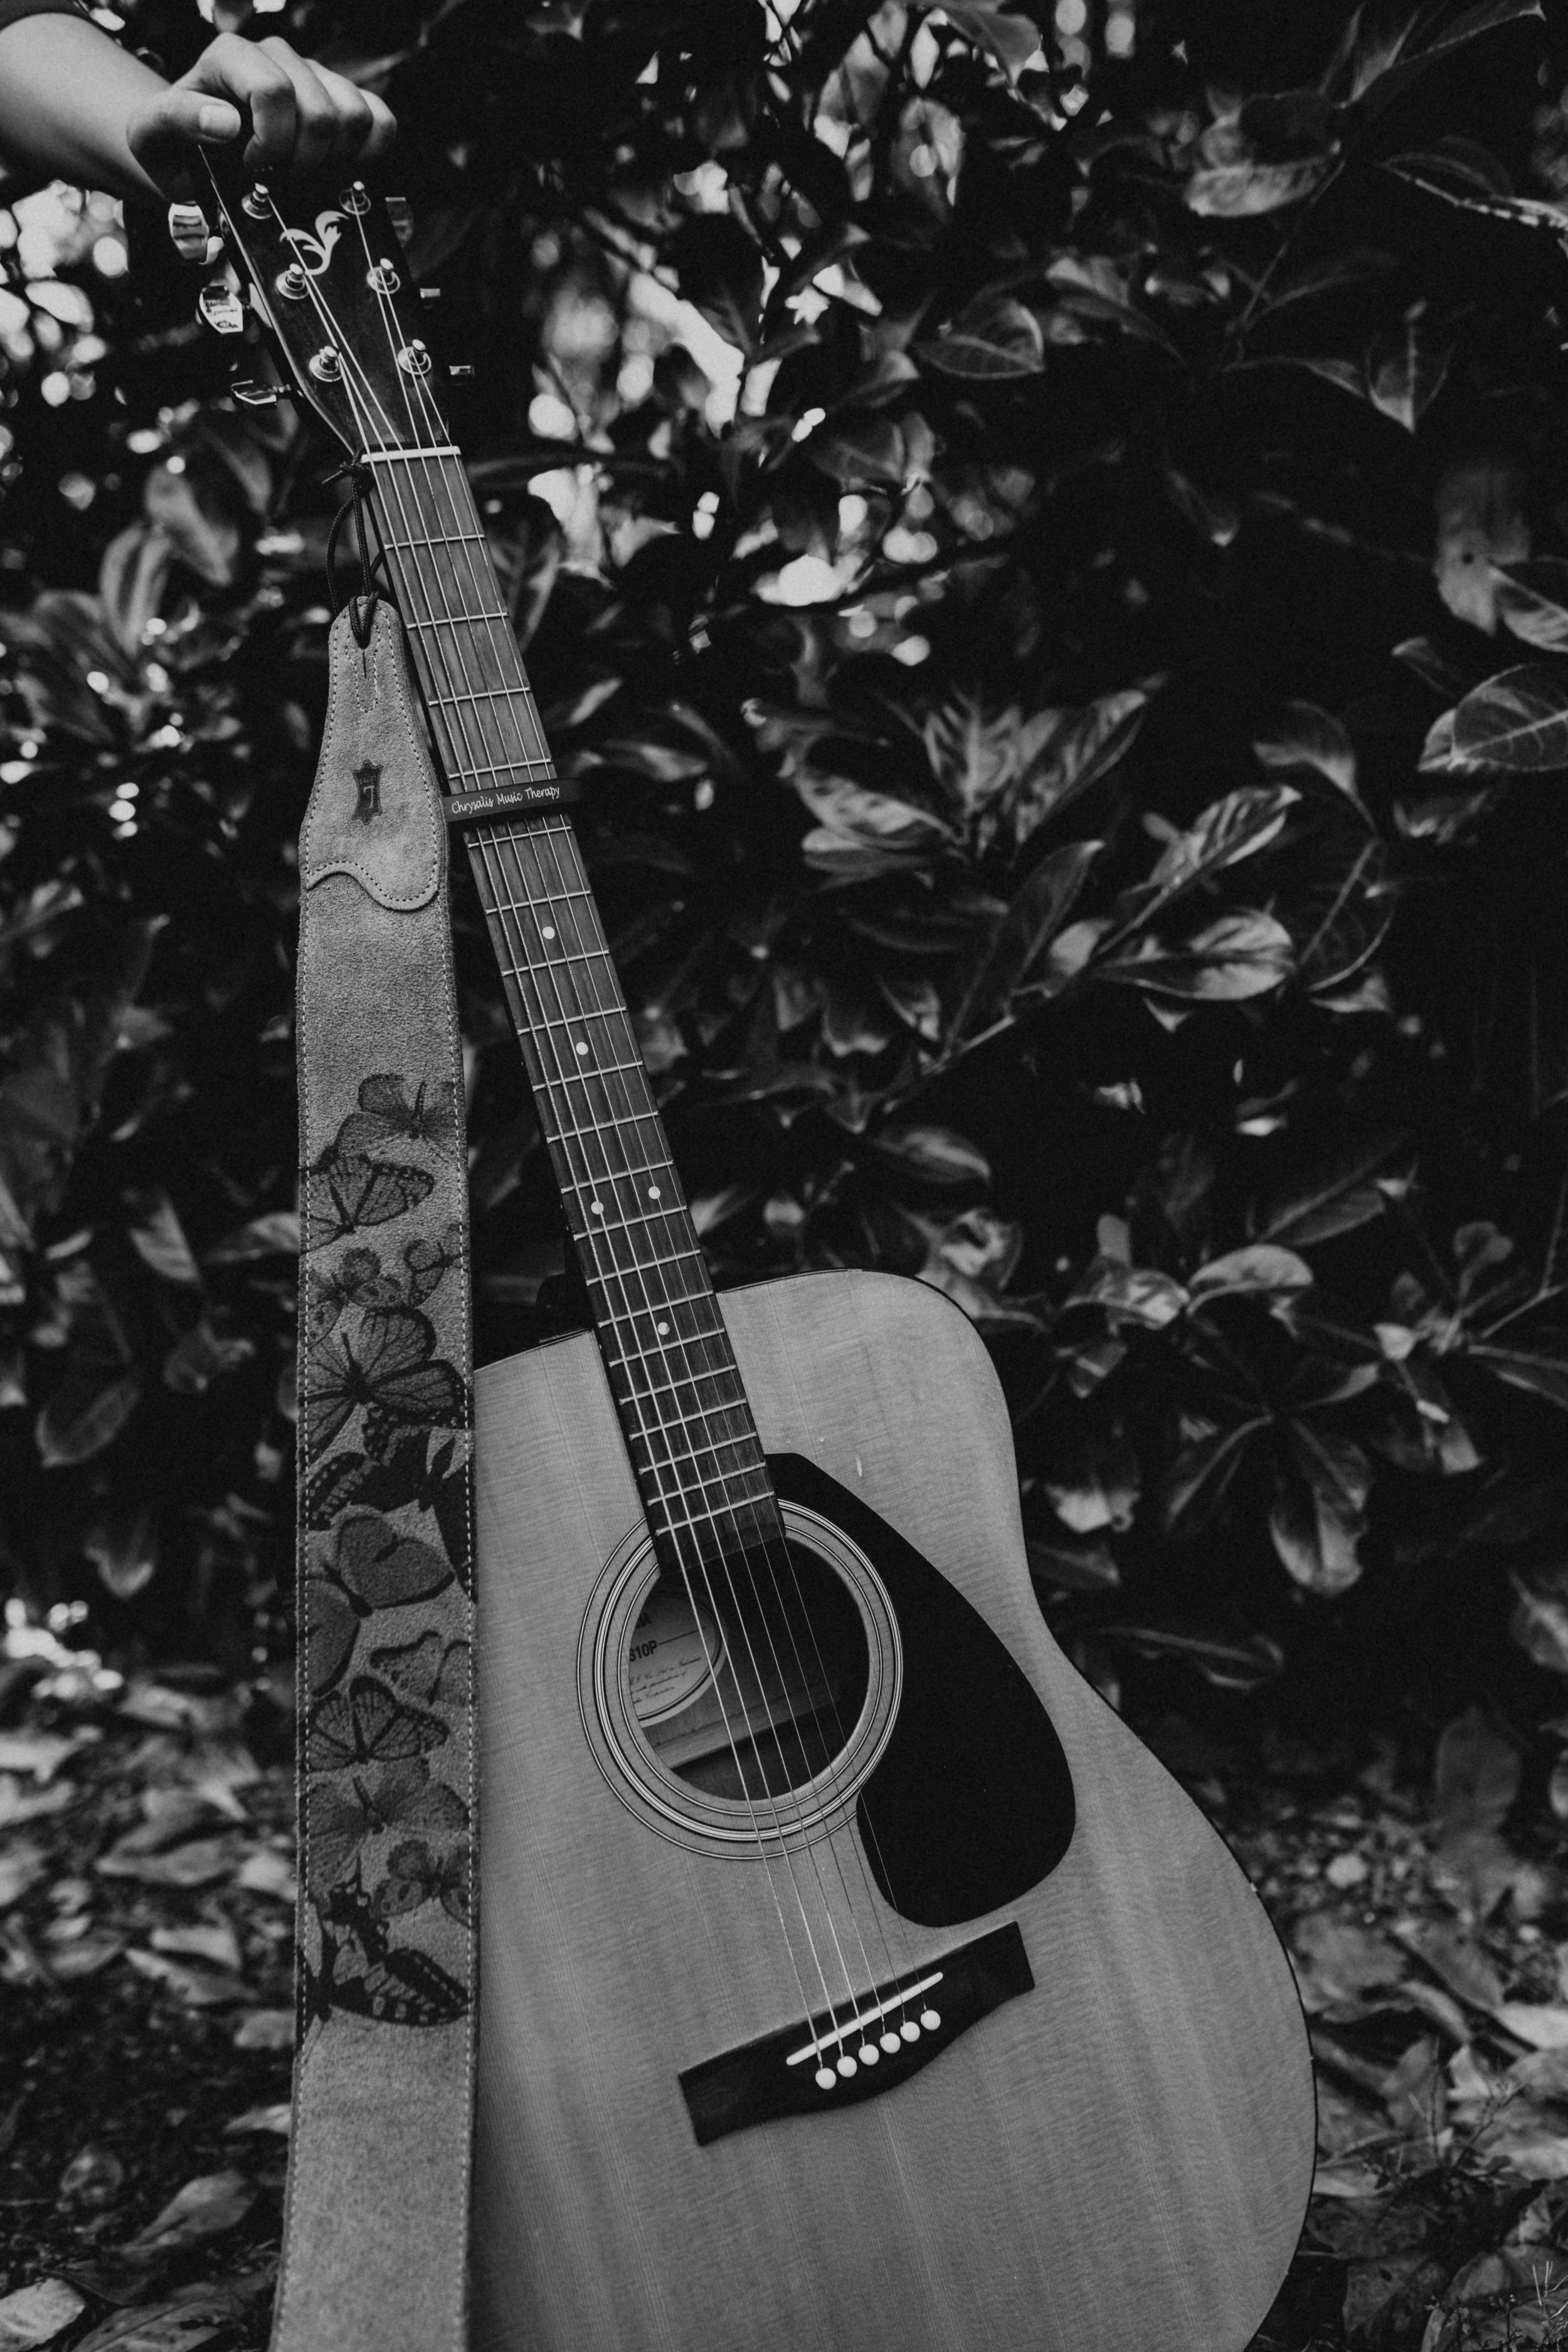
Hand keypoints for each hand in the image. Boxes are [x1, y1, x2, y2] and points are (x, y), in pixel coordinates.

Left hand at [124, 33, 393, 199]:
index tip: (251, 166)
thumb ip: (179, 119)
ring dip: (335, 159)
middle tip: (277, 177)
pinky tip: (340, 166)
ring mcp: (313, 76)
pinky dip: (370, 150)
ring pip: (355, 115)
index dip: (272, 141)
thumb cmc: (173, 145)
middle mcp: (276, 56)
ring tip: (303, 173)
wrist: (192, 153)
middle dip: (304, 160)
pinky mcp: (342, 99)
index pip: (274, 90)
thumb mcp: (152, 135)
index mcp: (230, 56)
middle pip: (321, 110)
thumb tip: (226, 122)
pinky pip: (380, 119)